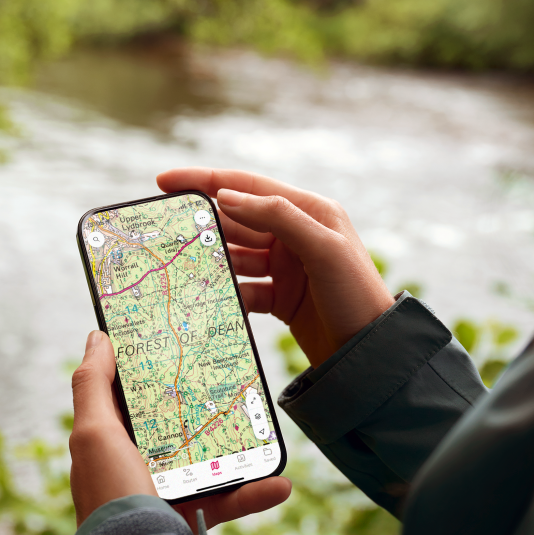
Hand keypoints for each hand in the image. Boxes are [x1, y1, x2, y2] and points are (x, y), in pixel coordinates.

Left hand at [70, 330, 290, 529]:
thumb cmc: (109, 495)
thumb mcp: (93, 432)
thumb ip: (92, 385)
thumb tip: (96, 338)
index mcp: (105, 440)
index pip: (125, 394)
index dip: (145, 367)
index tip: (175, 341)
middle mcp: (130, 463)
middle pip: (171, 420)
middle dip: (199, 399)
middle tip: (226, 374)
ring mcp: (161, 490)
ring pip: (205, 458)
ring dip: (236, 444)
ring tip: (260, 425)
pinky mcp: (189, 518)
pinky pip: (228, 499)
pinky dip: (254, 491)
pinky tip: (280, 484)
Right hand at [158, 168, 393, 367]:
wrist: (371, 354)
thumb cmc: (355, 294)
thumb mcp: (322, 248)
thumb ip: (277, 216)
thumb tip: (226, 195)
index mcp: (308, 210)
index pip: (246, 186)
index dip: (203, 180)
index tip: (164, 182)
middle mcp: (294, 234)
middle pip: (235, 221)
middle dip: (201, 225)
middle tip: (162, 232)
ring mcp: (286, 267)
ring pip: (235, 256)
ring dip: (209, 260)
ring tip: (176, 268)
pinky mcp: (280, 297)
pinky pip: (242, 288)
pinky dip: (224, 291)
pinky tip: (205, 297)